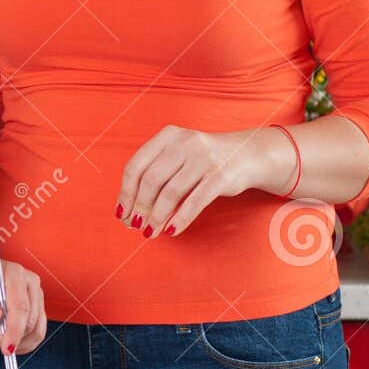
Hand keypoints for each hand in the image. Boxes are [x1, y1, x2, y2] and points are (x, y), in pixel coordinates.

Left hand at [0, 238, 45, 354]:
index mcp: (13, 272)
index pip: (20, 307)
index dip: (14, 330)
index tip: (5, 348)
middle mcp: (29, 282)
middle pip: (29, 321)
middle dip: (8, 337)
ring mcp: (34, 294)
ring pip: (35, 329)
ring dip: (16, 342)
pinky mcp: (34, 306)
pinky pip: (35, 331)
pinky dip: (22, 342)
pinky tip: (4, 339)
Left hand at [116, 125, 292, 237]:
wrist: (248, 153)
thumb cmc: (203, 160)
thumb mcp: (177, 155)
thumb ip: (155, 173)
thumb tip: (128, 211)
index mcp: (167, 136)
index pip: (136, 166)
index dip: (125, 192)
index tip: (121, 213)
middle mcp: (184, 143)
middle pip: (151, 180)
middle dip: (139, 207)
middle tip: (135, 226)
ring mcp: (204, 158)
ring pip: (170, 192)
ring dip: (157, 216)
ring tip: (150, 232)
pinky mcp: (221, 176)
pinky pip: (195, 201)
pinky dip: (180, 218)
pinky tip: (171, 230)